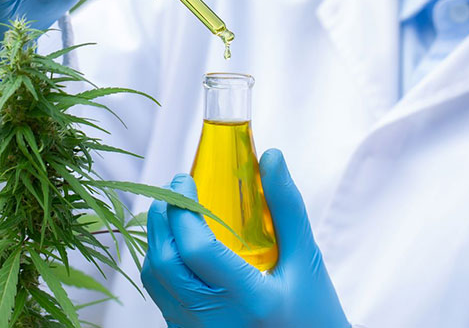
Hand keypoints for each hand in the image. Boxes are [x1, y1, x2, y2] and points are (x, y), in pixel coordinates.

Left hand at [141, 148, 350, 327]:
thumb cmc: (313, 313)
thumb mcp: (305, 259)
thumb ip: (287, 207)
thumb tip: (272, 157)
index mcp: (247, 300)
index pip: (196, 248)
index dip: (183, 207)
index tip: (186, 179)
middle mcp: (213, 321)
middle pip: (165, 261)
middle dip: (163, 217)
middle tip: (177, 190)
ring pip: (155, 280)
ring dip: (158, 239)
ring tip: (175, 212)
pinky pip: (161, 296)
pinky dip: (161, 263)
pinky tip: (180, 246)